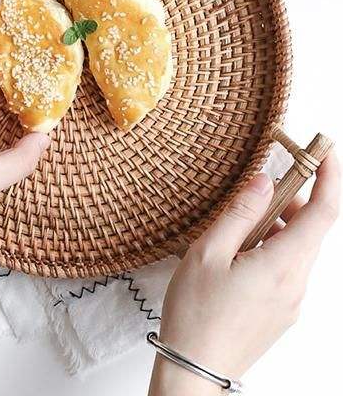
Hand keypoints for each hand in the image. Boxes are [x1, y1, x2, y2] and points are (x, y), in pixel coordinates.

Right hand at [149, 153, 339, 394]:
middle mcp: (297, 284)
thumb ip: (240, 212)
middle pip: (312, 228)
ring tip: (238, 226)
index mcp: (282, 266)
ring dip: (279, 224)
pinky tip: (238, 252)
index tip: (325, 151)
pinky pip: (288, 267)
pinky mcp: (282, 310)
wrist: (193, 371)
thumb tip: (264, 180)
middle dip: (294, 199)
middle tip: (260, 185)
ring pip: (298, 247)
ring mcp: (292, 300)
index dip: (330, 177)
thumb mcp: (208, 253)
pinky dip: (272, 246)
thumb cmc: (195, 314)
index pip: (324, 213)